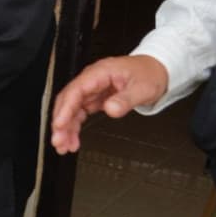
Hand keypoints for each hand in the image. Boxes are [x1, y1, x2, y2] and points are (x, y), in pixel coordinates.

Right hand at [50, 54, 169, 153]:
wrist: (156, 71)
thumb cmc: (148, 74)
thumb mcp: (142, 88)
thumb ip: (125, 100)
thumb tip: (111, 109)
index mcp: (100, 73)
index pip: (76, 91)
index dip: (65, 109)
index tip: (60, 124)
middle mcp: (92, 81)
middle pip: (68, 101)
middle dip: (61, 122)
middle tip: (59, 141)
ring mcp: (92, 90)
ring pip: (71, 110)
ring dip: (66, 128)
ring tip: (64, 145)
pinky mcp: (94, 99)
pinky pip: (79, 113)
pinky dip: (74, 127)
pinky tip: (73, 139)